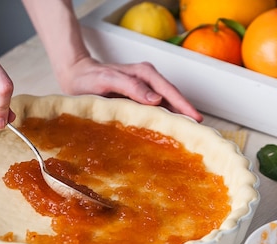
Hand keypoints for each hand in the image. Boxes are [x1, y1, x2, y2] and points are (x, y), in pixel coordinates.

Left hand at [57, 57, 202, 121]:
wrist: (77, 76)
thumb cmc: (90, 77)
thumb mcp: (109, 79)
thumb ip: (131, 87)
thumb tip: (156, 99)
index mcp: (145, 74)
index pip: (170, 91)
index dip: (184, 106)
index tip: (196, 119)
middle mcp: (149, 81)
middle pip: (174, 99)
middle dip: (187, 114)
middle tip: (199, 133)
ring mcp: (146, 91)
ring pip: (168, 105)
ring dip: (178, 119)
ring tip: (190, 136)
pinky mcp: (142, 100)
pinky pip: (158, 110)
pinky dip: (166, 120)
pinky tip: (172, 132)